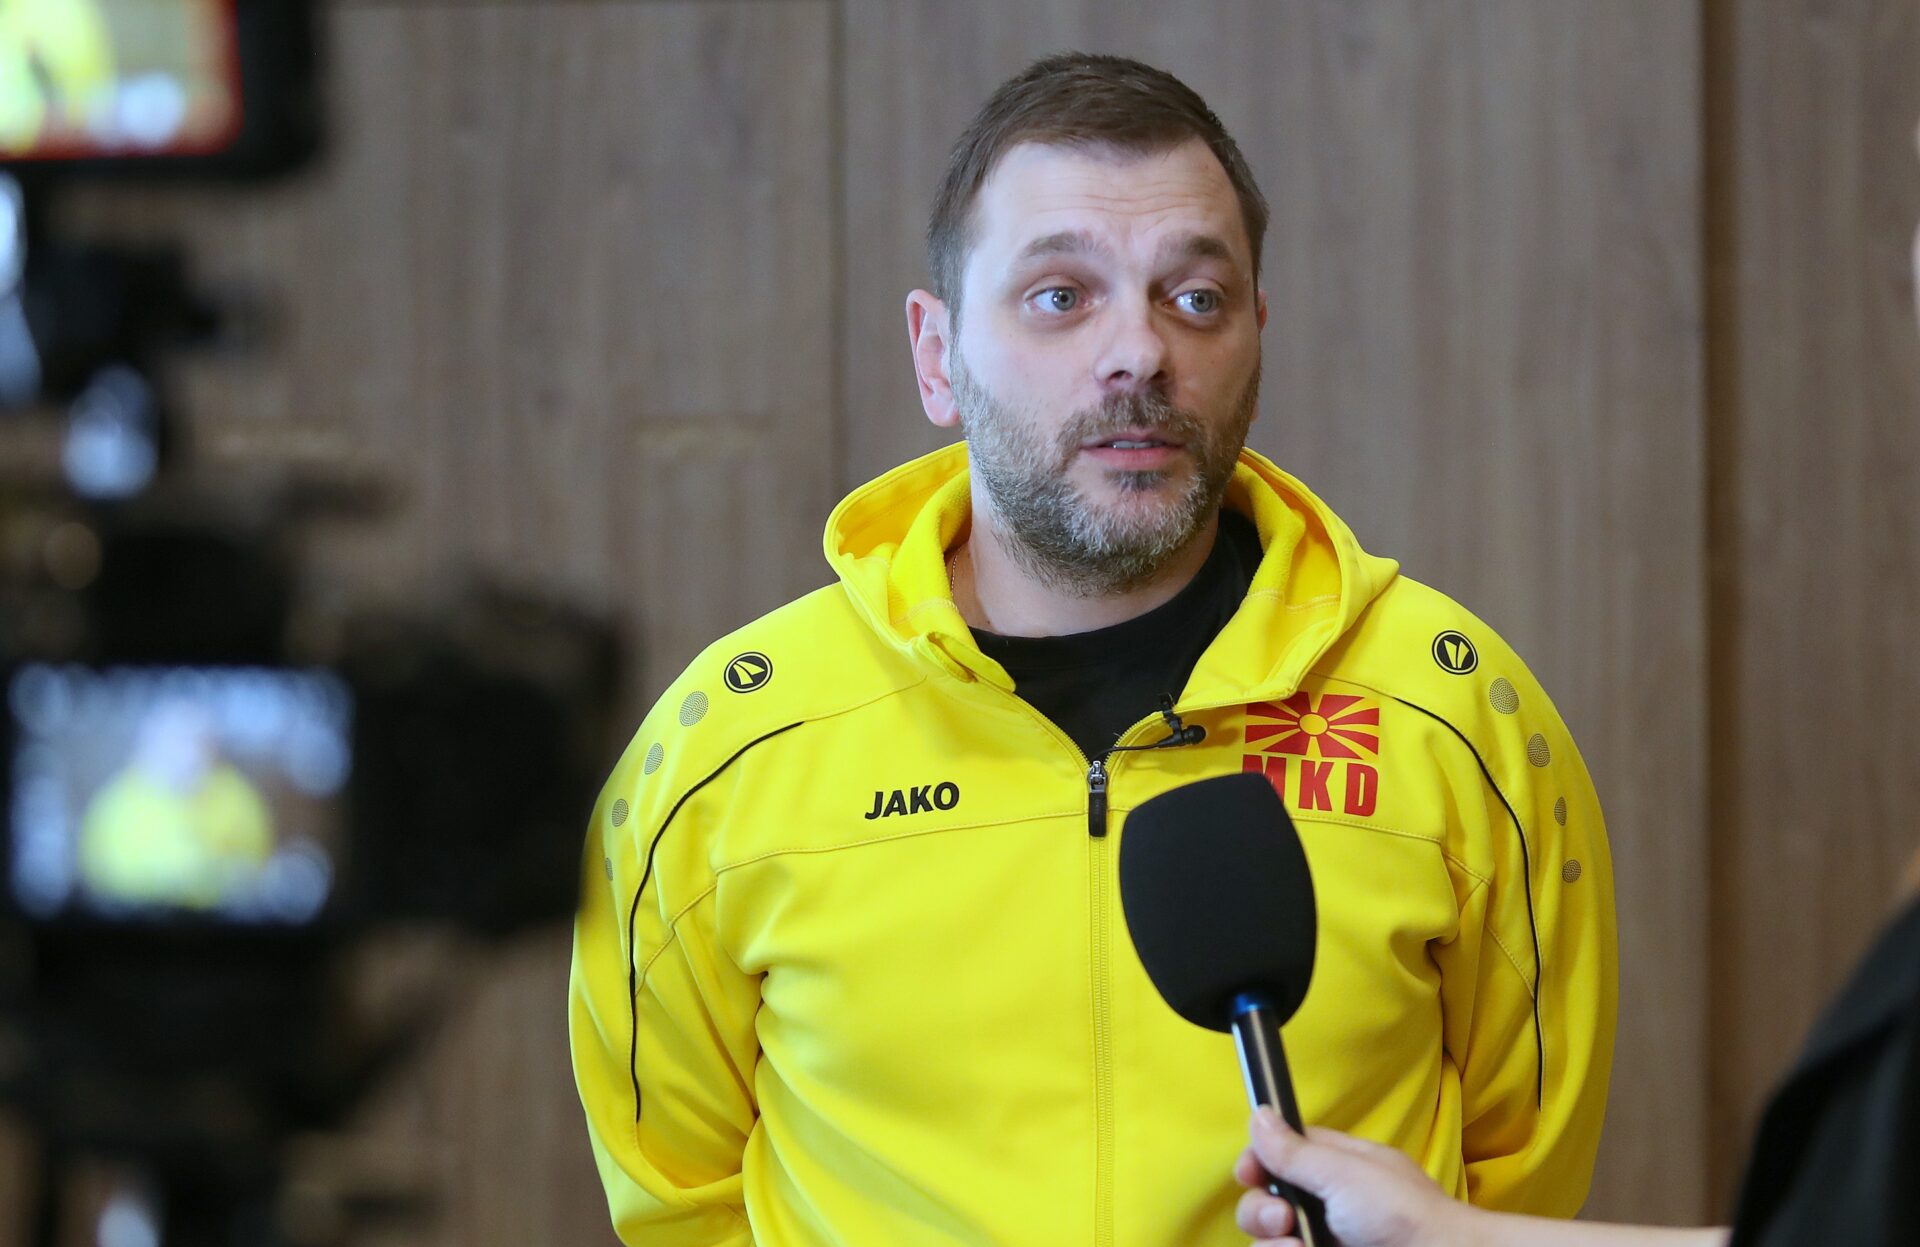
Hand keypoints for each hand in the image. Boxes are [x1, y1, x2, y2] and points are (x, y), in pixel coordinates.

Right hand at [1233, 1108, 1472, 1246]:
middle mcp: (1326, 1202)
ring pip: (1271, 1237)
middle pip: (1267, 1200)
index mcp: (1335, 1166)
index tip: (1249, 1171)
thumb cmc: (1401, 1211)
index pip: (1281, 1153)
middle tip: (1282, 1217)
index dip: (1259, 1161)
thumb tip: (1259, 1113)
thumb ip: (1295, 1151)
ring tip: (1294, 1243)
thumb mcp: (1346, 1172)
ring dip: (1270, 1239)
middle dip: (1260, 1209)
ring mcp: (1325, 1238)